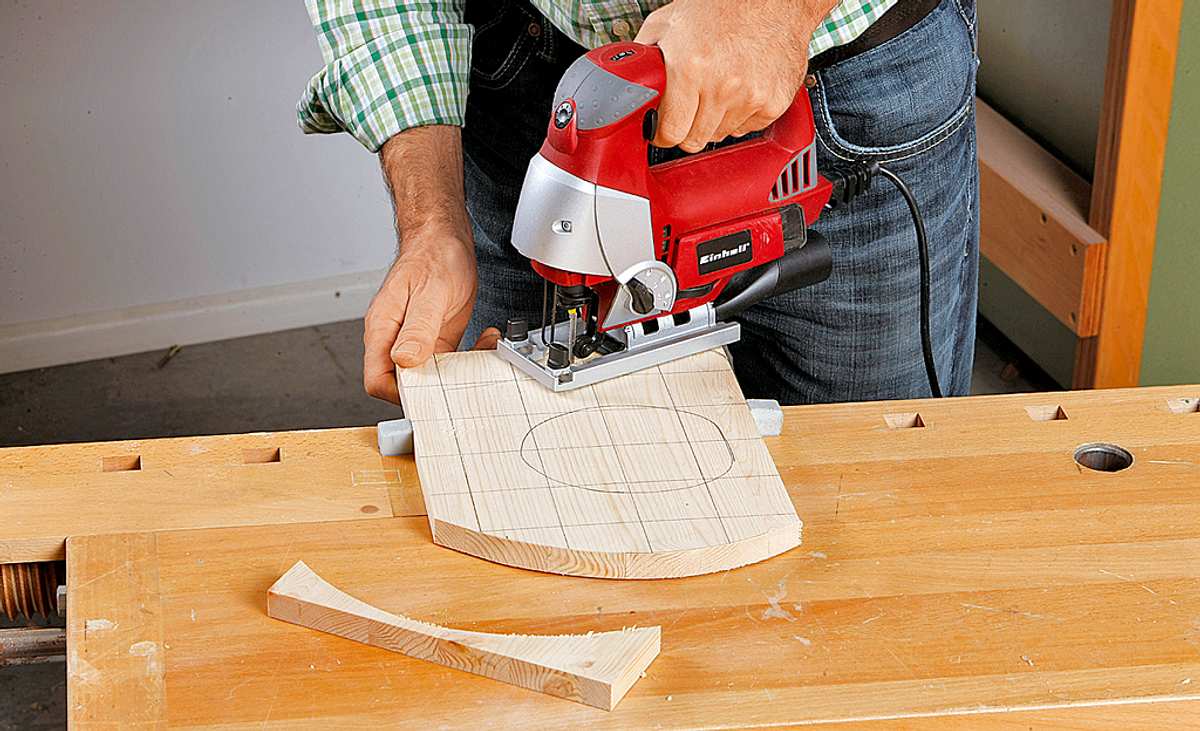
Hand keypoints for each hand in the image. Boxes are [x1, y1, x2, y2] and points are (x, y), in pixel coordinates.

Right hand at [363, 237, 502, 402]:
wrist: (443, 239)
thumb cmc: (431, 256)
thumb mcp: (429, 292)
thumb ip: (416, 328)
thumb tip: (404, 360)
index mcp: (383, 329)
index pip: (377, 379)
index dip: (399, 393)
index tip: (429, 390)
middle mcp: (395, 339)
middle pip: (405, 384)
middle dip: (437, 387)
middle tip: (464, 374)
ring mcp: (416, 341)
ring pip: (431, 377)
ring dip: (458, 373)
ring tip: (481, 350)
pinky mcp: (436, 339)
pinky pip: (448, 363)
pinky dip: (468, 359)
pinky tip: (483, 341)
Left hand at [635, 0, 834, 151]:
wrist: (773, 0)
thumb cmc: (724, 6)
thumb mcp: (668, 22)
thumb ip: (645, 56)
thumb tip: (631, 80)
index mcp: (690, 68)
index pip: (670, 132)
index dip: (662, 134)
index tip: (662, 130)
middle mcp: (721, 87)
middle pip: (694, 140)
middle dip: (685, 129)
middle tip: (687, 109)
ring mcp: (750, 97)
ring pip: (719, 135)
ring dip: (713, 121)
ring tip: (716, 91)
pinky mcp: (772, 103)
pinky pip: (746, 128)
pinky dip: (740, 116)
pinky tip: (739, 91)